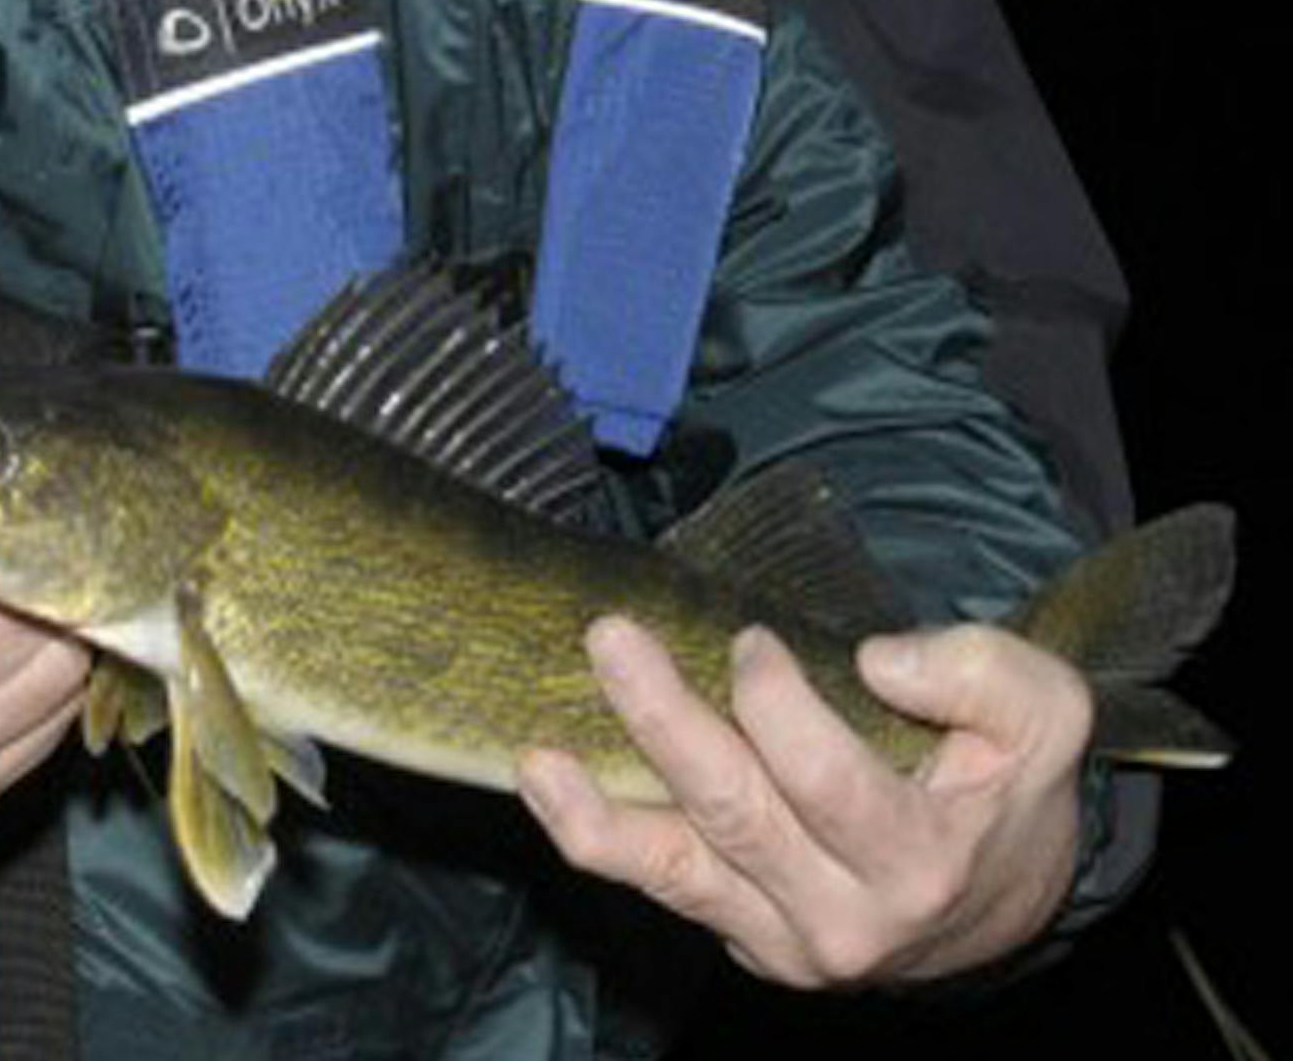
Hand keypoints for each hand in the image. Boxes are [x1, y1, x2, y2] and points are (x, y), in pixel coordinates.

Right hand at [0, 392, 89, 815]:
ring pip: (61, 666)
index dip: (19, 510)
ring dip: (68, 608)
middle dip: (53, 554)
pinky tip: (13, 621)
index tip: (30, 477)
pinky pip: (57, 712)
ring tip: (26, 564)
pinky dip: (54, 659)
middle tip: (47, 509)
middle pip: (27, 617)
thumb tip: (8, 454)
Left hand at [517, 615, 1090, 984]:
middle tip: (612, 640)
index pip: (827, 784)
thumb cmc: (1006, 783)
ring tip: (536, 756)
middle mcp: (845, 918)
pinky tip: (549, 784)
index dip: (779, 708)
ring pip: (678, 872)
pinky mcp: (743, 935)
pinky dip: (601, 840)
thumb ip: (981, 671)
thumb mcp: (1040, 712)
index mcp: (917, 860)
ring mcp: (785, 939)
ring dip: (598, 813)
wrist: (999, 897)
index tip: (752, 639)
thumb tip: (880, 659)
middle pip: (736, 817)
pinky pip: (664, 887)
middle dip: (666, 723)